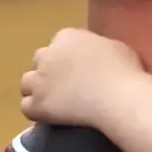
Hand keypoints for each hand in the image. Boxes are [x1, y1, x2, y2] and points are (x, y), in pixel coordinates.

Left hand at [20, 28, 144, 126]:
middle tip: (67, 83)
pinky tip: (51, 115)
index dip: (68, 55)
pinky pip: (26, 106)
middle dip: (49, 70)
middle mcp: (48, 55)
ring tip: (56, 100)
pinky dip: (36, 110)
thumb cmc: (124, 70)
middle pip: (39, 60)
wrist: (118, 97)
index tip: (80, 66)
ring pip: (27, 83)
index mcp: (68, 37)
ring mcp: (39, 80)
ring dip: (38, 89)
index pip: (59, 43)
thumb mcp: (115, 47)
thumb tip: (94, 55)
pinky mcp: (36, 104)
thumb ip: (97, 47)